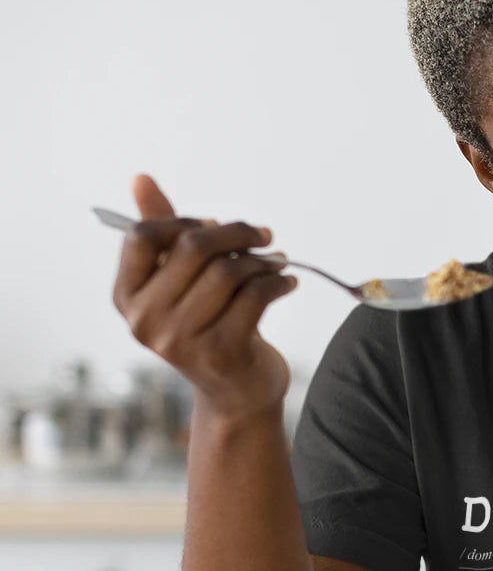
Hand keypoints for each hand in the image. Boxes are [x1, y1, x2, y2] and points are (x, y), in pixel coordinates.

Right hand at [112, 174, 297, 420]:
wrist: (235, 392)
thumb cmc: (207, 325)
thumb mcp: (180, 282)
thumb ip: (162, 232)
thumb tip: (140, 178)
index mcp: (126, 296)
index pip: (142, 237)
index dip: (184, 222)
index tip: (216, 225)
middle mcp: (145, 320)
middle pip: (194, 247)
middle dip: (236, 233)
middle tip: (264, 235)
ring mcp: (180, 339)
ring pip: (229, 270)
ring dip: (262, 261)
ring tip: (279, 262)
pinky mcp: (221, 351)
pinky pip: (256, 295)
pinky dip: (278, 282)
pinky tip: (288, 282)